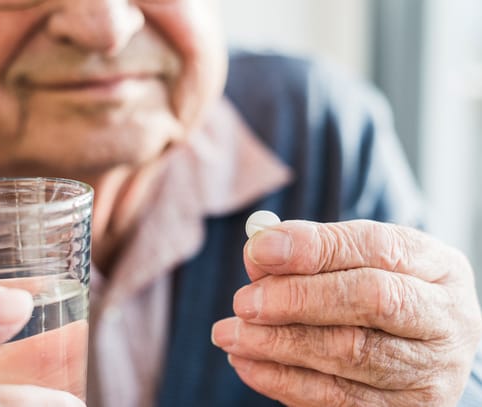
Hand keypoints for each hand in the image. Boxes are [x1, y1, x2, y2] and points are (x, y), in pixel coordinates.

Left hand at [212, 220, 481, 405]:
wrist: (416, 345)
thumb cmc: (378, 288)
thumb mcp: (357, 259)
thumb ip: (311, 251)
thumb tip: (259, 253)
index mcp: (436, 267)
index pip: (375, 248)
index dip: (314, 249)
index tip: (258, 251)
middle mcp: (444, 320)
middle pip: (370, 301)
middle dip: (297, 299)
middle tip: (243, 302)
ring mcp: (428, 372)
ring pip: (349, 356)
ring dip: (278, 344)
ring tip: (230, 333)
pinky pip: (336, 400)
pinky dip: (282, 380)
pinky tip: (247, 362)